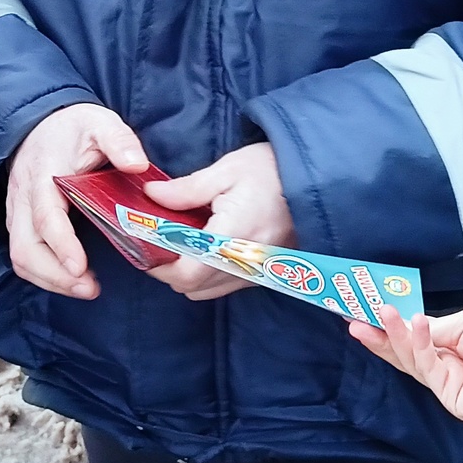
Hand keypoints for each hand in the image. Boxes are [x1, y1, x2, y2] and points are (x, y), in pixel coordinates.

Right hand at [5, 103, 150, 299]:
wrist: (39, 126)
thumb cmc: (72, 129)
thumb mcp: (100, 123)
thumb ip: (119, 141)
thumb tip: (137, 165)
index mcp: (44, 174)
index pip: (46, 216)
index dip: (61, 245)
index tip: (80, 267)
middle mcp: (24, 197)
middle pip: (26, 248)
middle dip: (55, 276)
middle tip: (90, 289)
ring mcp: (18, 213)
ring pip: (21, 257)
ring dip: (50, 280)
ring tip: (86, 289)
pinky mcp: (19, 224)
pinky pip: (23, 257)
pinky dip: (45, 275)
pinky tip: (72, 280)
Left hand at [146, 142, 294, 301]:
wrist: (317, 180)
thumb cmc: (273, 169)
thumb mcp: (227, 170)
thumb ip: (187, 189)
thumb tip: (151, 196)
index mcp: (233, 235)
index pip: (187, 273)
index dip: (160, 266)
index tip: (145, 247)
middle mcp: (246, 261)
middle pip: (192, 287)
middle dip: (167, 270)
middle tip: (156, 244)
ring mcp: (257, 270)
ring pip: (207, 292)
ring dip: (186, 275)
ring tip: (178, 246)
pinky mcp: (265, 272)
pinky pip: (226, 286)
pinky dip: (207, 276)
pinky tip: (203, 250)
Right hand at [350, 303, 462, 426]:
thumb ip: (433, 329)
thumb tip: (407, 327)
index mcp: (451, 345)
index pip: (414, 338)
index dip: (390, 327)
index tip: (365, 312)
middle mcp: (445, 365)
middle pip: (404, 352)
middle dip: (379, 336)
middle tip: (352, 320)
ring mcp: (445, 383)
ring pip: (410, 360)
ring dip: (392, 336)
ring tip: (376, 315)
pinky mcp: (448, 398)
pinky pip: (427, 368)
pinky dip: (418, 344)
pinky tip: (413, 324)